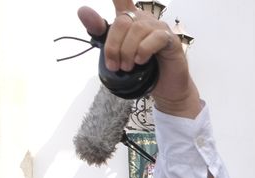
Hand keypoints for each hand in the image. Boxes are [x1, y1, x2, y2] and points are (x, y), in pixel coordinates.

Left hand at [78, 1, 199, 116]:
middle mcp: (145, 20)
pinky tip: (141, 61)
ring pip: (137, 29)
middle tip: (114, 66)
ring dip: (128, 51)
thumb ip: (100, 32)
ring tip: (128, 67)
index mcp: (130, 19)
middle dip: (113, 46)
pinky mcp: (171, 40)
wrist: (165, 90)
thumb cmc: (142, 70)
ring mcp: (159, 28)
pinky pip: (155, 38)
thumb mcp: (116, 52)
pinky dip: (144, 51)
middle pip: (122, 21)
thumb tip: (82, 10)